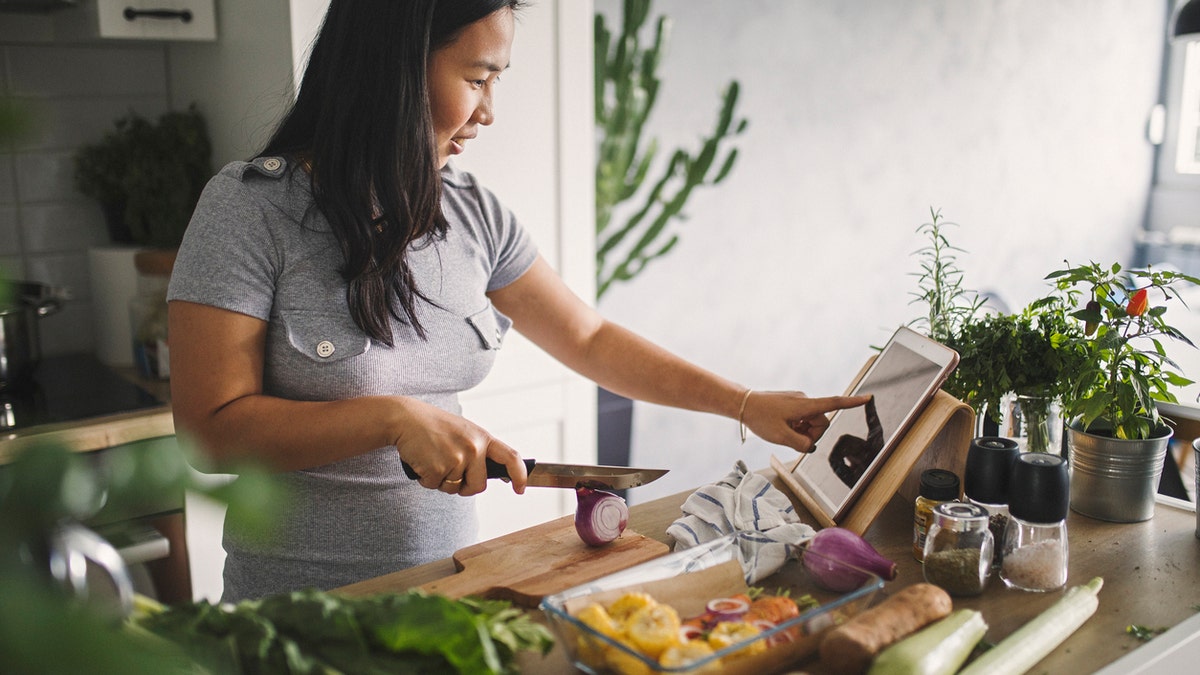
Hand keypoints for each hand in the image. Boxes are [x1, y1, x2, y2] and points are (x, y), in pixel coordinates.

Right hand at [391, 398, 527, 496]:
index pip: (511, 458)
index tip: (520, 488)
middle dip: (464, 486)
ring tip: (433, 458)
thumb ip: (478, 450)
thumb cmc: (434, 426)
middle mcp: (474, 448)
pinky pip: (435, 486)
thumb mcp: (464, 432)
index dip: (520, 475)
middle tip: (449, 471)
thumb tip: (492, 474)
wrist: (406, 418)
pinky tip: (423, 461)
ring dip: (441, 481)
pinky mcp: (438, 468)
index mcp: (482, 438)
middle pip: (478, 486)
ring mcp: (457, 458)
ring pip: (454, 488)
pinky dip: (426, 479)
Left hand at [740, 391, 871, 452]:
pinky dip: (796, 426)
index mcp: (805, 405)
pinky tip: (782, 427)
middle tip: (791, 437)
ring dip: (802, 431)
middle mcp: (804, 400)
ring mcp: (798, 401)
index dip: (852, 403)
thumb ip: (801, 444)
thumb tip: (810, 446)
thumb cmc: (760, 418)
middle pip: (821, 423)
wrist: (742, 404)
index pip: (833, 403)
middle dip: (811, 434)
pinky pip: (801, 419)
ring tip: (783, 431)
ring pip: (810, 423)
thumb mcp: (781, 437)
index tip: (868, 398)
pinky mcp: (792, 404)